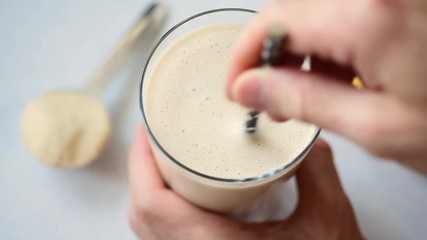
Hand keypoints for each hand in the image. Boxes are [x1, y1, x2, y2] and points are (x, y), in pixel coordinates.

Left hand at [128, 125, 363, 239]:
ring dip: (149, 191)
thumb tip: (303, 140)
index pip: (153, 205)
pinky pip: (163, 239)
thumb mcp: (328, 221)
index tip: (147, 133)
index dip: (140, 165)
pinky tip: (178, 194)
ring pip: (149, 230)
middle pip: (142, 215)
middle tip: (155, 139)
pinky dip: (160, 212)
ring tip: (163, 160)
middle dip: (142, 171)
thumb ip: (317, 172)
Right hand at [226, 0, 426, 172]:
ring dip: (298, 51)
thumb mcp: (374, 127)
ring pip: (313, 12)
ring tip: (303, 93)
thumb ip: (303, 101)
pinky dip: (327, 43)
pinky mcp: (395, 5)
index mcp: (367, 18)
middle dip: (270, 56)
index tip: (236, 86)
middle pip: (291, 12)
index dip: (244, 56)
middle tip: (266, 95)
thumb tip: (249, 88)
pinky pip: (341, 14)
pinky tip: (334, 75)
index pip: (274, 20)